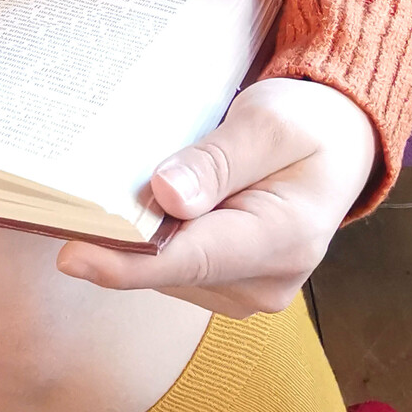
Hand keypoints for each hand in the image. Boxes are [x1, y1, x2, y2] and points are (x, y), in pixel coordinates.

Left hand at [55, 76, 379, 316]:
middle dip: (125, 234)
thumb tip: (166, 196)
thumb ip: (218, 161)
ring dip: (141, 232)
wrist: (340, 139)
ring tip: (126, 182)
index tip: (72, 255)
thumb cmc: (307, 123)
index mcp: (284, 240)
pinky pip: (177, 264)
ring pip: (168, 267)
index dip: (128, 262)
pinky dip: (156, 235)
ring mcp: (247, 288)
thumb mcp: (268, 122)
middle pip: (172, 266)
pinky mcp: (230, 282)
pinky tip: (148, 199)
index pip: (191, 259)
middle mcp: (265, 282)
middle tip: (78, 191)